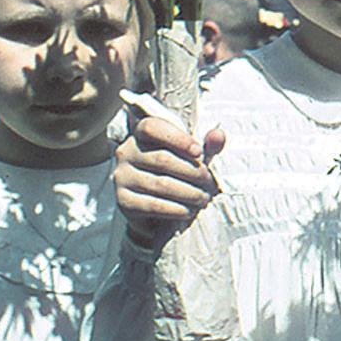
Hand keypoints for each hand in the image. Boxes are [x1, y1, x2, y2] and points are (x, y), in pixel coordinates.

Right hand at [112, 115, 225, 248]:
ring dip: (188, 193)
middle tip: (210, 184)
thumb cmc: (176, 175)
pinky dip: (176, 209)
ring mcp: (122, 177)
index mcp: (140, 134)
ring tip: (204, 198)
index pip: (154, 128)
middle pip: (162, 158)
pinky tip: (189, 211)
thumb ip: (207, 146)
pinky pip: (153, 205)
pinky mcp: (123, 201)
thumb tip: (218, 135)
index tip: (199, 153)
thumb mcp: (192, 159)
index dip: (178, 139)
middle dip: (192, 172)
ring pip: (160, 184)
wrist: (155, 212)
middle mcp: (126, 152)